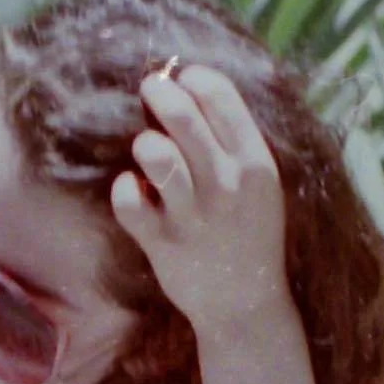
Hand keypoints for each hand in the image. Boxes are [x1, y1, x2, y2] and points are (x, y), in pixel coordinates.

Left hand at [110, 62, 290, 335]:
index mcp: (255, 164)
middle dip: (159, 93)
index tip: (181, 78)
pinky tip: (133, 190)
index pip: (221, 96)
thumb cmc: (248, 234)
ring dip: (146, 143)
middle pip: (183, 117)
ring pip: (155, 155)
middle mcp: (226, 185)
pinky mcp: (163, 244)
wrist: (246, 305)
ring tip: (148, 150)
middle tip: (150, 90)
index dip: (193, 78)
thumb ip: (233, 143)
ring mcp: (193, 216)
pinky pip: (129, 202)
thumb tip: (190, 91)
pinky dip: (124, 189)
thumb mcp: (259, 184)